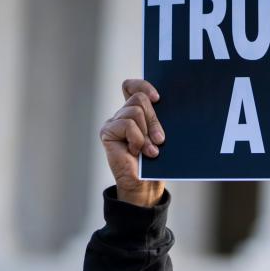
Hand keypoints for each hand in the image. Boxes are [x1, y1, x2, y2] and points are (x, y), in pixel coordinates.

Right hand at [98, 79, 166, 206]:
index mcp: (136, 112)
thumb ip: (158, 120)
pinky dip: (137, 139)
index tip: (158, 98)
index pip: (131, 86)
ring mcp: (114, 122)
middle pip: (139, 98)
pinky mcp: (108, 132)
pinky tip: (136, 152)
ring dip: (147, 132)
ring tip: (150, 150)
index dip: (143, 85)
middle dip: (154, 119)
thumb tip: (161, 104)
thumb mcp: (160, 136)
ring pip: (135, 111)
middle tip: (160, 139)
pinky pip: (128, 124)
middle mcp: (123, 114)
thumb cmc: (156, 162)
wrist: (145, 185)